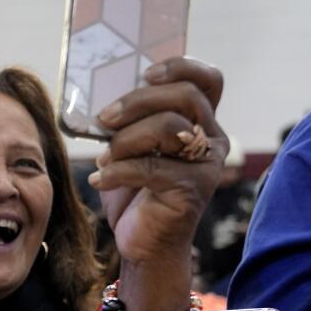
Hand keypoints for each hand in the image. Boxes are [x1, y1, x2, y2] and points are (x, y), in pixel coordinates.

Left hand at [91, 59, 226, 310]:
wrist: (142, 243)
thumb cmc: (134, 191)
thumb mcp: (130, 148)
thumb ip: (130, 121)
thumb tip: (102, 97)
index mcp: (200, 122)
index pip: (208, 80)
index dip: (181, 67)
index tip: (146, 74)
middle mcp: (212, 140)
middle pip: (185, 96)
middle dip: (138, 101)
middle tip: (104, 119)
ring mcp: (206, 166)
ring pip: (169, 127)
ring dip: (125, 139)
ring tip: (103, 158)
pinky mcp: (192, 191)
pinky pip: (151, 168)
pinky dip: (116, 171)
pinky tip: (99, 181)